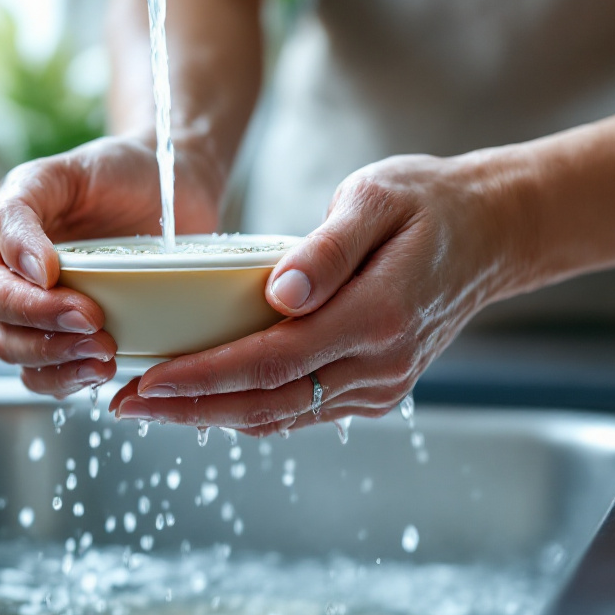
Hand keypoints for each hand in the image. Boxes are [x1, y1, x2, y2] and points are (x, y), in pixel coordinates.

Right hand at [0, 133, 225, 397]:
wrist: (167, 184)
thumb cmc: (110, 172)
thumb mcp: (60, 173)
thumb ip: (24, 214)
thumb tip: (29, 272)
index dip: (20, 304)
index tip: (76, 302)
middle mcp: (10, 285)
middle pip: (2, 334)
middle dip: (46, 340)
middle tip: (98, 331)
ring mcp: (41, 316)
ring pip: (25, 364)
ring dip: (62, 367)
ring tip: (106, 355)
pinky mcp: (74, 337)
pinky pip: (57, 376)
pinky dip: (76, 379)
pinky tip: (106, 368)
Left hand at [108, 152, 519, 433]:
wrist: (493, 234)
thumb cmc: (428, 203)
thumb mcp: (376, 198)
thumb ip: (327, 247)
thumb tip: (279, 293)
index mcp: (375, 318)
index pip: (272, 362)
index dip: (204, 377)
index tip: (146, 381)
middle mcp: (379, 366)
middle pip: (268, 404)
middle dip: (188, 409)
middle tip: (121, 404)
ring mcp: (382, 385)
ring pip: (282, 417)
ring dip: (212, 416)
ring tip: (147, 407)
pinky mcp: (378, 389)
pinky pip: (304, 410)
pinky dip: (250, 410)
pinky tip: (205, 401)